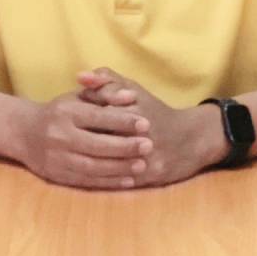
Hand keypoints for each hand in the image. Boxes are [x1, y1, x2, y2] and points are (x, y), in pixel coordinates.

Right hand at [13, 94, 154, 189]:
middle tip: (149, 145)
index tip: (146, 123)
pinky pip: (86, 181)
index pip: (98, 117)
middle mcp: (59, 135)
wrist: (24, 132)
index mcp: (65, 111)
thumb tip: (131, 95)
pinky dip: (109, 182)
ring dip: (119, 167)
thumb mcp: (77, 97)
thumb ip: (103, 93)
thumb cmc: (59, 111)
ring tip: (141, 164)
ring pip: (92, 166)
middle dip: (125, 146)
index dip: (123, 120)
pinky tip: (128, 180)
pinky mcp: (57, 175)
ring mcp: (57, 158)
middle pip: (96, 144)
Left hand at [77, 69, 225, 186]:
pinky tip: (91, 177)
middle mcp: (144, 129)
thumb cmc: (155, 110)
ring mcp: (150, 153)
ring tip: (74, 161)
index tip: (68, 119)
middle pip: (105, 137)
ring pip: (114, 161)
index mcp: (137, 105)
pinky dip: (107, 179)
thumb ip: (106, 79)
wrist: (191, 138)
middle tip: (65, 145)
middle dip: (84, 142)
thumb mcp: (133, 89)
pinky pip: (125, 179)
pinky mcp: (154, 173)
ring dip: (92, 163)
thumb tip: (79, 76)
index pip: (101, 110)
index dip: (82, 117)